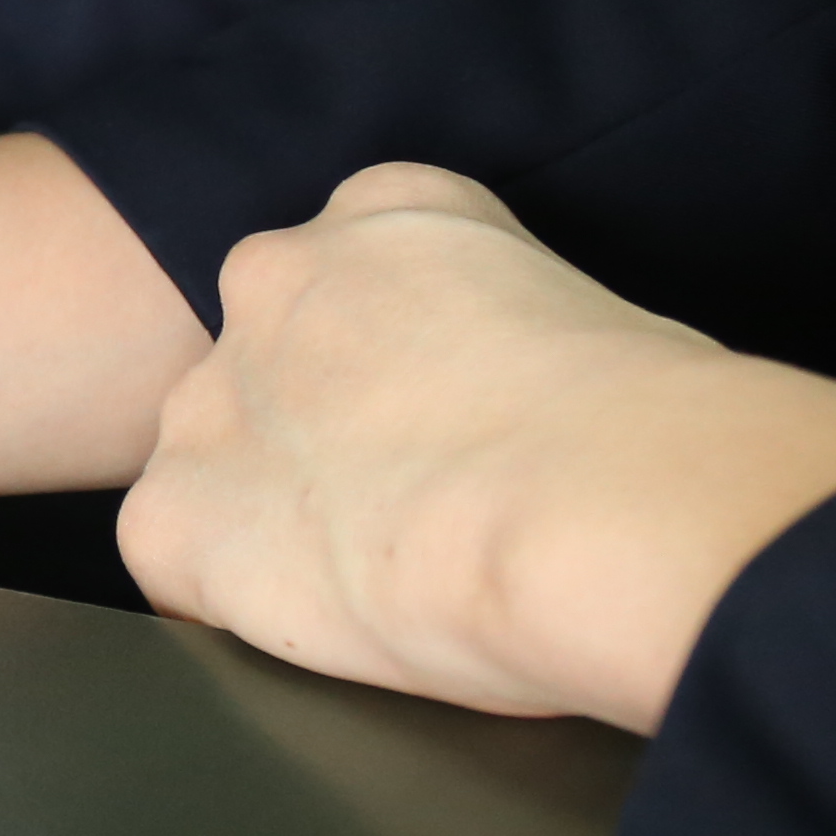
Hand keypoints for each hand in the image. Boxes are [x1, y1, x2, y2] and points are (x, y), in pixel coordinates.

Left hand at [120, 165, 835, 731]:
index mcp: (391, 210)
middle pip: (272, 361)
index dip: (409, 366)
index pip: (360, 273)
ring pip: (215, 458)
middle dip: (326, 433)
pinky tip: (329, 625)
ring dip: (278, 515)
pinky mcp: (176, 512)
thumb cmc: (662, 437)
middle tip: (422, 508)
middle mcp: (275, 277)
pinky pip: (174, 562)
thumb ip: (516, 341)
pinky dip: (235, 603)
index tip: (458, 422)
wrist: (608, 507)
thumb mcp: (595, 326)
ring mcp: (211, 393)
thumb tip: (537, 420)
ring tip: (387, 575)